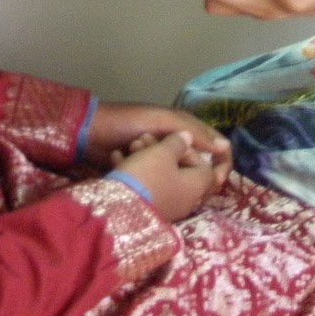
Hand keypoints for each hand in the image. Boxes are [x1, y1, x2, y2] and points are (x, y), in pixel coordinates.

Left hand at [87, 102, 230, 187]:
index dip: (221, 163)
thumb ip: (192, 132)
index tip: (217, 181)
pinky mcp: (148, 172)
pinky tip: (158, 194)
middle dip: (197, 177)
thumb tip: (224, 147)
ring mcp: (162, 159)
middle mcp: (178, 143)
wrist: (90, 133)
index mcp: (185, 127)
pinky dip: (162, 187)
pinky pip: (164, 183)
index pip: (216, 146)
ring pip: (183, 176)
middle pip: (201, 165)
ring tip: (169, 189)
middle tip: (191, 192)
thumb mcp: (162, 122)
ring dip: (176, 181)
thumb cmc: (127, 122)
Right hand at [111, 131, 217, 222]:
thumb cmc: (148, 176)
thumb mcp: (163, 152)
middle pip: (179, 170)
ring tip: (131, 145)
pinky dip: (135, 172)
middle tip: (145, 138)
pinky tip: (118, 159)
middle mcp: (185, 200)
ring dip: (146, 158)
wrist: (118, 210)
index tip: (174, 141)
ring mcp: (165, 207)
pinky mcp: (146, 210)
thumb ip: (178, 143)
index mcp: (196, 185)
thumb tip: (190, 138)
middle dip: (163, 151)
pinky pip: (146, 187)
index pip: (205, 167)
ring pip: (160, 176)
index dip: (191, 151)